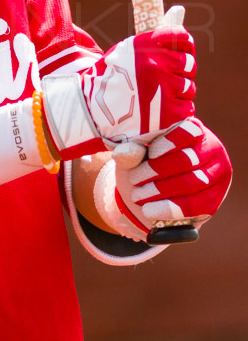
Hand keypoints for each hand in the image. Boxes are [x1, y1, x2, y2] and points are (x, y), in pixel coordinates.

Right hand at [41, 7, 195, 158]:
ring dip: (178, 92)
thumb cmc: (111, 77)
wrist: (92, 108)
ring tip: (158, 96)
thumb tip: (180, 9)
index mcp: (146, 45)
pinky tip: (161, 110)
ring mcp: (163, 89)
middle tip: (164, 80)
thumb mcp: (128, 51)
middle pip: (188, 64)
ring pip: (188, 87)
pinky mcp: (168, 113)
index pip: (181, 37)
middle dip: (180, 72)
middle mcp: (156, 64)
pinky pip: (187, 107)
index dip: (184, 46)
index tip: (181, 53)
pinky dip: (177, 110)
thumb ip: (154, 38)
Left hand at [114, 118, 231, 236]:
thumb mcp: (136, 155)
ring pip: (191, 183)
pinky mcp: (215, 198)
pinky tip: (149, 211)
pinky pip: (196, 206)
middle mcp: (211, 148)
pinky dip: (170, 209)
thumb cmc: (147, 164)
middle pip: (185, 160)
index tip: (148, 154)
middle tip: (134, 179)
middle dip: (156, 171)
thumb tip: (122, 154)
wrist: (158, 192)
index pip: (186, 132)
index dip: (166, 143)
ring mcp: (217, 174)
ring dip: (160, 191)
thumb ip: (130, 151)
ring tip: (137, 195)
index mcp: (194, 129)